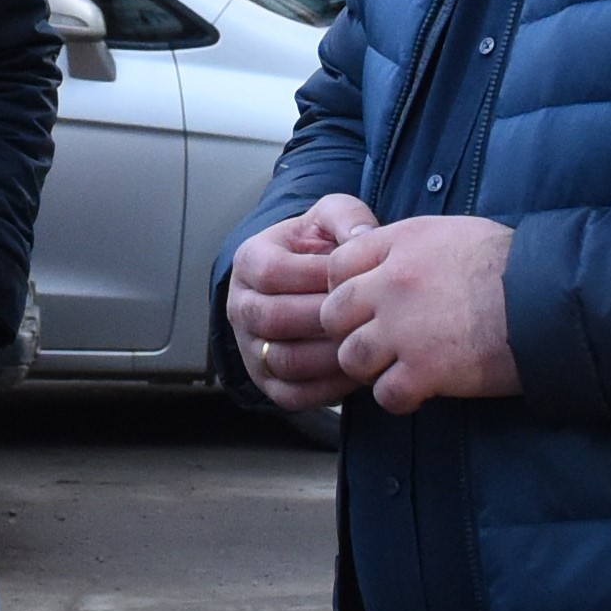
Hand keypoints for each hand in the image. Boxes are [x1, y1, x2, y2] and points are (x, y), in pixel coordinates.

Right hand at [221, 192, 376, 403]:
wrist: (307, 283)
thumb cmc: (321, 249)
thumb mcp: (330, 219)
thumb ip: (346, 216)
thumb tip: (362, 237)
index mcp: (249, 262)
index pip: (273, 272)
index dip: (319, 276)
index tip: (358, 276)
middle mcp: (240, 306)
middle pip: (275, 319)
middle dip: (327, 320)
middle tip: (370, 316)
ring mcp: (250, 347)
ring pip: (283, 360)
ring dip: (329, 356)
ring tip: (366, 345)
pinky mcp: (266, 380)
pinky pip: (292, 394)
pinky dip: (327, 388)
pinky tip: (358, 372)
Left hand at [319, 214, 519, 412]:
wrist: (560, 299)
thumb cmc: (518, 267)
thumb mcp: (456, 235)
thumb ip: (411, 248)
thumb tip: (384, 264)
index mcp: (402, 244)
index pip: (337, 266)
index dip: (346, 290)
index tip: (365, 305)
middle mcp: (394, 283)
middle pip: (333, 315)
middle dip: (349, 331)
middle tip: (378, 343)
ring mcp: (406, 328)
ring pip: (351, 357)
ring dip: (370, 368)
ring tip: (398, 368)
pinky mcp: (427, 370)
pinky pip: (385, 395)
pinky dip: (400, 398)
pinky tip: (420, 392)